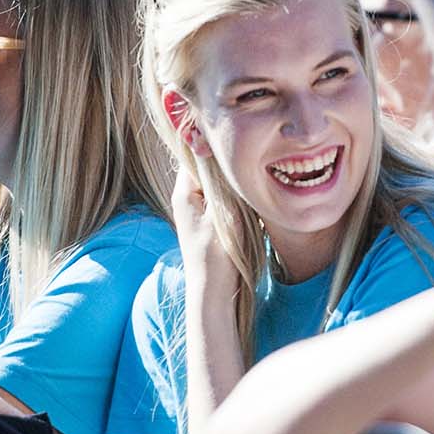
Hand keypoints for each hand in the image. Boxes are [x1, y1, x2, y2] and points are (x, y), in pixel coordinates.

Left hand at [170, 161, 240, 296]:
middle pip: (206, 168)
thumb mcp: (223, 216)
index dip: (214, 148)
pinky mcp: (210, 221)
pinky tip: (248, 197)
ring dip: (231, 181)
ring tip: (249, 176)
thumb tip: (224, 156)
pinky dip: (233, 196)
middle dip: (225, 164)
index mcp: (184, 194)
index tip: (234, 143)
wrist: (212, 290)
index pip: (195, 156)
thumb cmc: (215, 256)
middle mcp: (187, 198)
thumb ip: (223, 186)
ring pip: (216, 183)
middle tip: (246, 159)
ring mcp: (198, 210)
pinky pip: (221, 198)